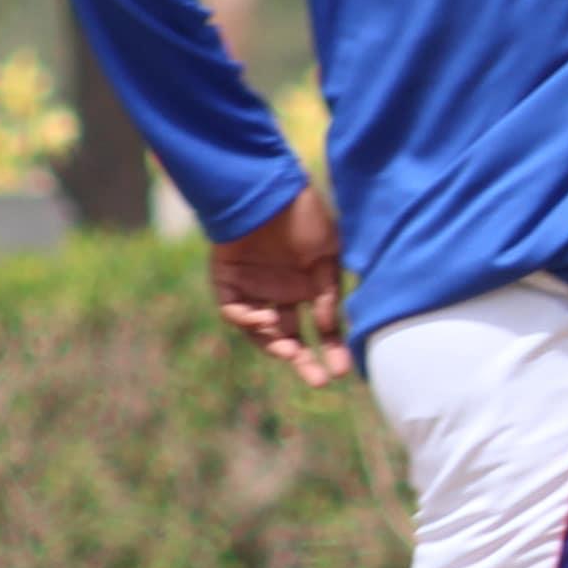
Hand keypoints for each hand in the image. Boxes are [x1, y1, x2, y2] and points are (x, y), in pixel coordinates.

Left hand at [211, 183, 350, 387]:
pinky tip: (265, 320)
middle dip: (302, 360)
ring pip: (261, 330)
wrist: (268, 187)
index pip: (321, 328)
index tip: (341, 370)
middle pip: (290, 337)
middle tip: (315, 381)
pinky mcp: (227, 281)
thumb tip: (330, 325)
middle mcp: (281, 292)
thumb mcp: (328, 253)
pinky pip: (234, 310)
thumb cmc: (304, 214)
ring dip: (274, 344)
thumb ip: (329, 291)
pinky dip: (247, 320)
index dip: (331, 350)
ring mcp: (253, 288)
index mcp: (308, 287)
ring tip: (288, 350)